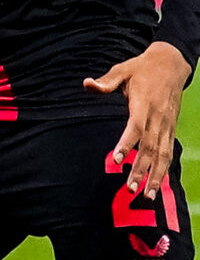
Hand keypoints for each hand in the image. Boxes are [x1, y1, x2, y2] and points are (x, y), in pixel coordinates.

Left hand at [88, 41, 191, 198]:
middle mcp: (157, 118)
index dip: (127, 144)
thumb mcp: (122, 69)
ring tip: (146, 194)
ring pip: (162, 154)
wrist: (172, 64)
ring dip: (155, 176)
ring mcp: (167, 125)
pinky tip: (157, 184)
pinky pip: (169, 151)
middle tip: (130, 188)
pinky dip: (164, 169)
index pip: (135, 128)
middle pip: (150, 148)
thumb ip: (106, 81)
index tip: (117, 159)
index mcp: (143, 104)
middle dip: (141, 169)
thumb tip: (87, 84)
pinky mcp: (171, 128)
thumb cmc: (142, 68)